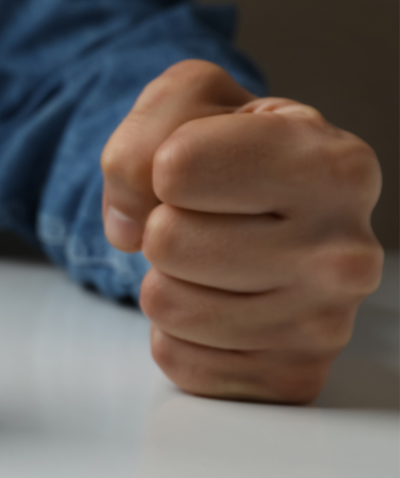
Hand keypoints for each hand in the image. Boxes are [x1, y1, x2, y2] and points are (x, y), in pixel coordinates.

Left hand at [101, 60, 382, 403]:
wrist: (262, 214)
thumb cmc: (227, 150)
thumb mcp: (188, 99)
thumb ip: (145, 130)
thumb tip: (129, 226)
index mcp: (334, 165)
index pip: (176, 169)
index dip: (165, 163)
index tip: (199, 166)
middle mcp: (347, 249)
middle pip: (164, 239)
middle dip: (162, 223)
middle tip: (205, 219)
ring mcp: (325, 323)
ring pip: (164, 302)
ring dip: (166, 278)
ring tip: (211, 259)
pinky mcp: (291, 378)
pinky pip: (175, 357)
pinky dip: (177, 331)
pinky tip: (219, 303)